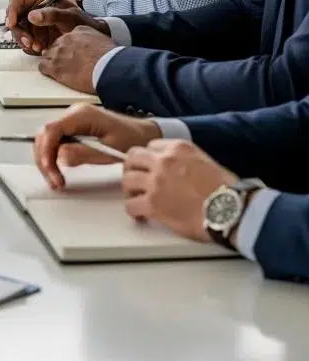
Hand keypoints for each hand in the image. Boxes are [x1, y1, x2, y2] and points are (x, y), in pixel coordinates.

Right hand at [5, 0, 103, 52]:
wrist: (90, 37)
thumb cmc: (83, 22)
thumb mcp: (70, 16)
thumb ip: (52, 14)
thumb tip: (32, 16)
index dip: (12, 9)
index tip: (12, 23)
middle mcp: (34, 8)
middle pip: (15, 16)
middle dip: (19, 31)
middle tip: (28, 41)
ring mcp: (34, 22)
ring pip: (18, 30)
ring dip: (25, 40)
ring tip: (38, 47)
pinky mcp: (36, 34)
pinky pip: (25, 40)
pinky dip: (30, 46)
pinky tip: (40, 49)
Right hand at [34, 103, 160, 188]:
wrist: (143, 135)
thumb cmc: (132, 139)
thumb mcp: (110, 150)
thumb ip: (85, 153)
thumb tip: (60, 156)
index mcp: (81, 115)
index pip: (52, 130)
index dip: (46, 151)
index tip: (50, 170)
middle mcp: (73, 114)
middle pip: (45, 135)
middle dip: (44, 159)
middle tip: (54, 181)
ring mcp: (72, 121)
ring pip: (46, 139)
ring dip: (47, 160)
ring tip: (56, 180)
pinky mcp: (73, 129)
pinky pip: (55, 142)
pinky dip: (53, 158)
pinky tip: (58, 171)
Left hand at [38, 26, 114, 92]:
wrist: (108, 68)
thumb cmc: (110, 58)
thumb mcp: (103, 40)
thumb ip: (93, 39)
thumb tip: (94, 45)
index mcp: (78, 31)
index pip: (67, 38)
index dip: (69, 48)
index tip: (73, 54)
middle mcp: (65, 39)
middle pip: (56, 46)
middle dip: (60, 55)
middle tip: (68, 64)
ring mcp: (58, 52)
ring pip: (48, 56)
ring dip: (53, 63)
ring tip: (62, 71)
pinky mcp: (54, 66)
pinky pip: (43, 67)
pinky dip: (47, 71)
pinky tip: (54, 75)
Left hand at [123, 140, 237, 241]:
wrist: (233, 211)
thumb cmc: (227, 191)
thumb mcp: (205, 161)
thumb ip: (183, 160)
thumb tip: (174, 168)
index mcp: (178, 148)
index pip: (150, 147)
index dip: (148, 159)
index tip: (149, 168)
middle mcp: (164, 161)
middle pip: (132, 158)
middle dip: (133, 169)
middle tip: (136, 180)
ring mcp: (156, 181)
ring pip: (127, 180)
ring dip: (130, 190)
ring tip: (137, 197)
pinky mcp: (153, 204)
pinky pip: (131, 205)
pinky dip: (134, 210)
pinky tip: (141, 214)